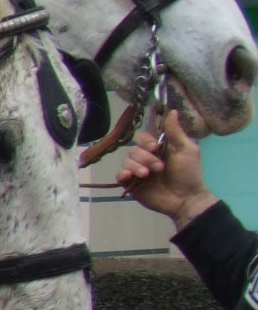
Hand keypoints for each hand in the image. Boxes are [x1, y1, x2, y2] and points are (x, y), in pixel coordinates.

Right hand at [114, 110, 219, 228]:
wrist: (185, 199)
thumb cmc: (189, 174)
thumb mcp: (187, 150)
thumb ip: (176, 132)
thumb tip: (172, 110)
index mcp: (158, 149)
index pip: (143, 137)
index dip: (146, 140)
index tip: (155, 147)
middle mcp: (146, 158)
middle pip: (134, 149)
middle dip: (145, 157)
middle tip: (159, 168)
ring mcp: (137, 171)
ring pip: (127, 161)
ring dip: (137, 166)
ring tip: (148, 176)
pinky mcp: (131, 184)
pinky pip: (120, 174)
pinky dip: (123, 173)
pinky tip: (129, 177)